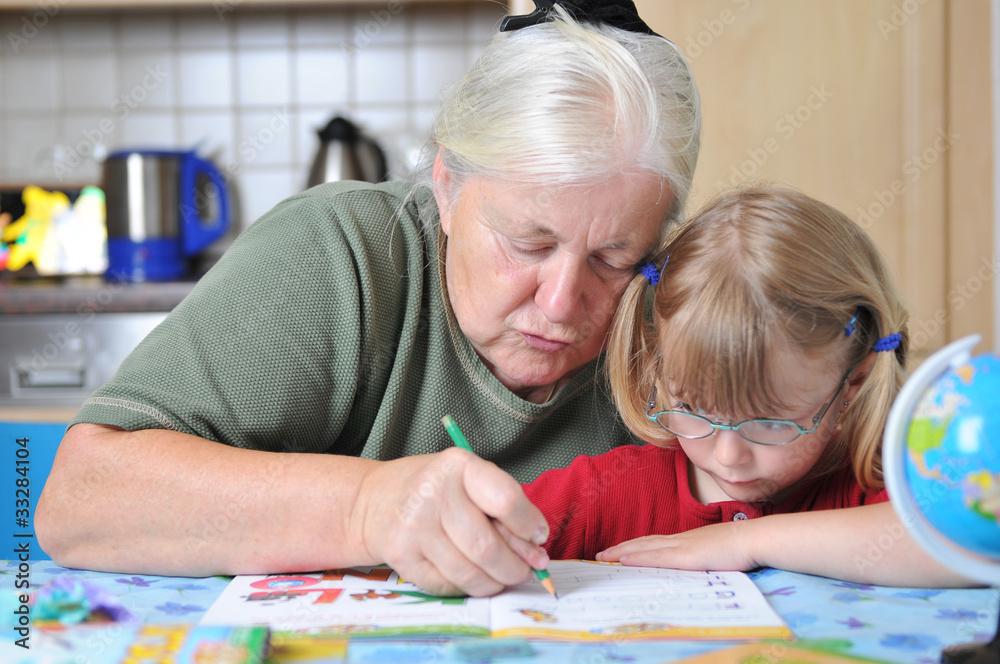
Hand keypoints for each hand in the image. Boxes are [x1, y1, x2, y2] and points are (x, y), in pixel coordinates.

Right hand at [353, 448, 549, 596]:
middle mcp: (432, 493)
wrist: (375, 499)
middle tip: (526, 571)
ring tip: (503, 577)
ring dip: (495, 583)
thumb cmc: (434, 489)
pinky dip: (468, 588)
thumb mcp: (469, 480)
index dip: (528, 525)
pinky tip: (474, 578)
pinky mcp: (401, 556)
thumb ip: (503, 507)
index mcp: (458, 466)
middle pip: (487, 546)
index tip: (538, 537)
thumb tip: (535, 550)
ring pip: (469, 573)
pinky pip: (447, 586)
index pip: (505, 500)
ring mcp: (414, 527)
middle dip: (516, 567)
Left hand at [596, 521, 759, 571]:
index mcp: (688, 540)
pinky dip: (637, 558)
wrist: (754, 539)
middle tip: (602, 555)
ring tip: (604, 557)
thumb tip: (698, 565)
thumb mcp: (717, 552)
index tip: (620, 552)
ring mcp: (682, 546)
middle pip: (644, 543)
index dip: (636, 547)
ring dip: (622, 552)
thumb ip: (704, 556)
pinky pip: (655, 557)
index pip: (655, 543)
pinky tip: (623, 560)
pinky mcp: (685, 556)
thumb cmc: (742, 547)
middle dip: (622, 549)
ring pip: (644, 548)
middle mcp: (680, 540)